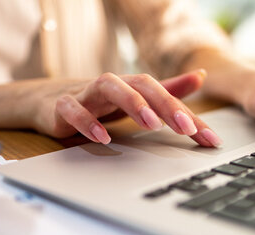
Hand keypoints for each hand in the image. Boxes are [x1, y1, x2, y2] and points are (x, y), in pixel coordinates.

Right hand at [37, 70, 221, 146]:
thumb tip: (200, 76)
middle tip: (186, 127)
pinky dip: (87, 121)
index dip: (188, 115)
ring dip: (132, 103)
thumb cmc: (96, 101)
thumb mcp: (135, 97)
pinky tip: (103, 138)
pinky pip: (73, 109)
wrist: (45, 101)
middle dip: (167, 104)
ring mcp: (86, 94)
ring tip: (151, 124)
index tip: (209, 138)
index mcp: (131, 86)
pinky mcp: (62, 107)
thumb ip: (167, 90)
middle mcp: (112, 85)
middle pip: (141, 84)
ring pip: (109, 87)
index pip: (164, 94)